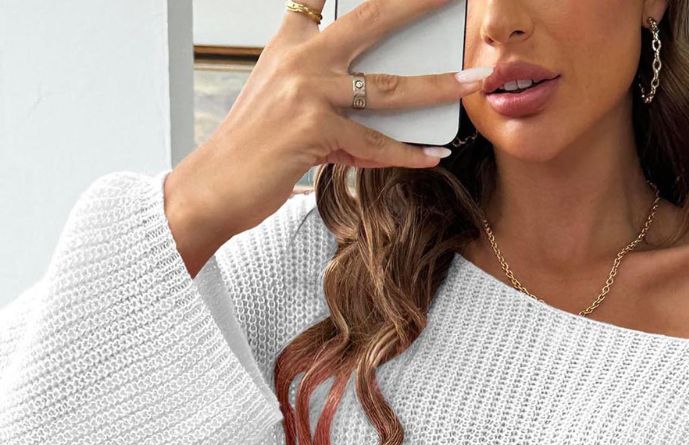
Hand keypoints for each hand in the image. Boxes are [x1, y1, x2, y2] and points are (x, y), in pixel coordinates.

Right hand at [164, 0, 492, 274]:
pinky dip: (408, 153)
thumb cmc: (254, 145)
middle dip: (417, 2)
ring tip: (472, 80)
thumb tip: (369, 85)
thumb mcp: (279, 93)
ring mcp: (309, 93)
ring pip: (389, 86)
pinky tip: (433, 155)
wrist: (216, 183)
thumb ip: (318, 74)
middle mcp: (302, 58)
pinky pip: (375, 143)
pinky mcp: (316, 132)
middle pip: (372, 18)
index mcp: (292, 42)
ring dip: (438, 85)